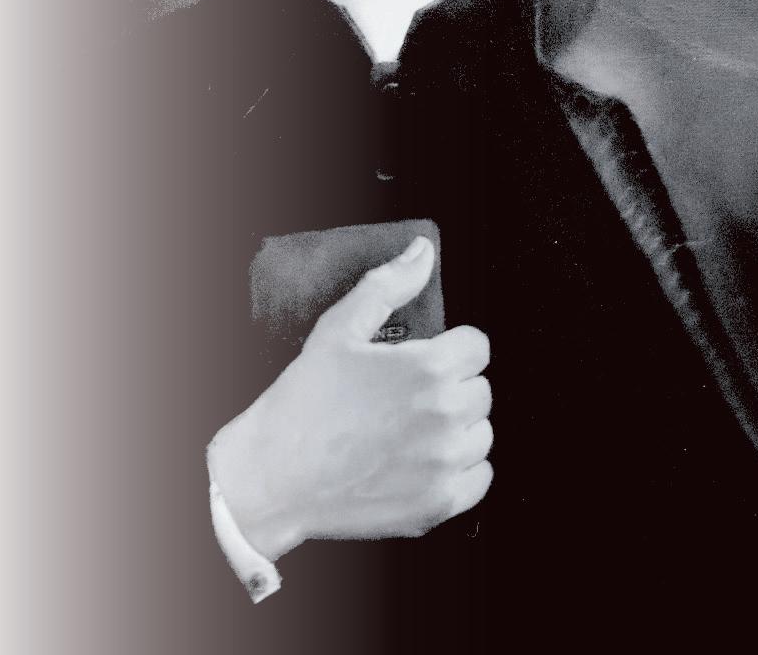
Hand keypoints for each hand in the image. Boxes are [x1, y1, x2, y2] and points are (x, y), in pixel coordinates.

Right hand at [208, 237, 492, 560]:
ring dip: (458, 428)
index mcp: (427, 367)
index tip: (427, 359)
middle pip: (481, 390)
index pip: (477, 347)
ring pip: (481, 433)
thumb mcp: (340, 327)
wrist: (275, 473)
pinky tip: (424, 460)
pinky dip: (460, 470)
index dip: (452, 348)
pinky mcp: (438, 504)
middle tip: (411, 395)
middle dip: (453, 386)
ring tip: (414, 428)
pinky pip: (479, 478)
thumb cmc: (305, 399)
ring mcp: (444, 464)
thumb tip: (422, 252)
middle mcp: (444, 415)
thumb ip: (389, 284)